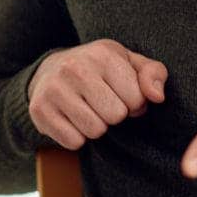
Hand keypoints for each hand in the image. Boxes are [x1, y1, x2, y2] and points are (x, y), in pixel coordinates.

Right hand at [27, 40, 168, 149]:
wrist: (50, 70)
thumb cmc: (99, 70)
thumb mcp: (129, 63)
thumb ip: (153, 74)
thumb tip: (157, 97)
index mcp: (102, 54)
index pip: (137, 99)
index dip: (134, 103)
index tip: (121, 94)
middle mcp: (75, 68)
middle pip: (115, 116)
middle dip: (114, 115)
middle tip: (102, 103)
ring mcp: (54, 89)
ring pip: (95, 130)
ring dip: (96, 126)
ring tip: (88, 110)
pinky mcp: (39, 110)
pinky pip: (73, 141)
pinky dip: (76, 136)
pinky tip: (71, 119)